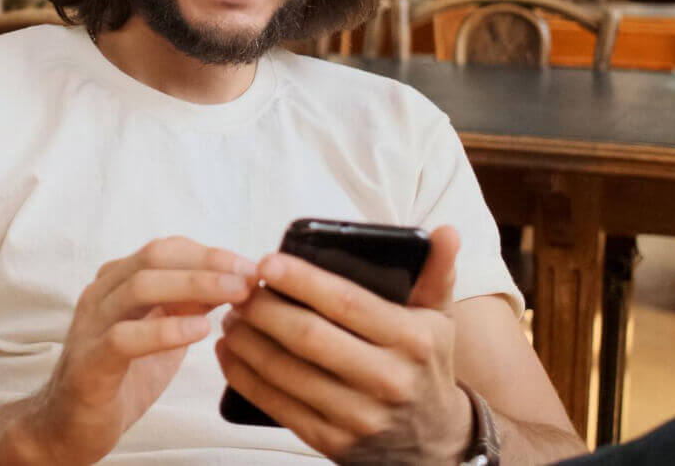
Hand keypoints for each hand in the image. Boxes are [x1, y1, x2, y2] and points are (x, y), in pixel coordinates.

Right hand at [4, 236, 255, 464]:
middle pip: (155, 258)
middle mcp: (101, 295)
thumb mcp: (160, 335)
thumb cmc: (119, 377)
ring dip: (195, 286)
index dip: (210, 253)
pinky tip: (200, 330)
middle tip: (249, 276)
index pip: (166, 249)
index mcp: (117, 283)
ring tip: (236, 296)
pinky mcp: (89, 363)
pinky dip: (166, 330)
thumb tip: (230, 282)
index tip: (250, 266)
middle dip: (208, 263)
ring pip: (140, 288)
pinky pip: (124, 337)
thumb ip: (185, 307)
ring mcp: (91, 325)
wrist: (67, 425)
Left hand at [215, 225, 472, 464]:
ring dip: (247, 341)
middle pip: (309, 337)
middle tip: (239, 290)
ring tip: (230, 316)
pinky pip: (277, 406)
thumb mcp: (439, 318)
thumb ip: (436, 272)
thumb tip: (446, 231)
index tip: (266, 262)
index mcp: (412, 340)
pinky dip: (244, 376)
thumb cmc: (424, 364)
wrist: (437, 441)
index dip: (302, 280)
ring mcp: (359, 416)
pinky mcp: (333, 442)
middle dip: (264, 309)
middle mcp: (388, 380)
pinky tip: (229, 353)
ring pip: (286, 372)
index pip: (347, 303)